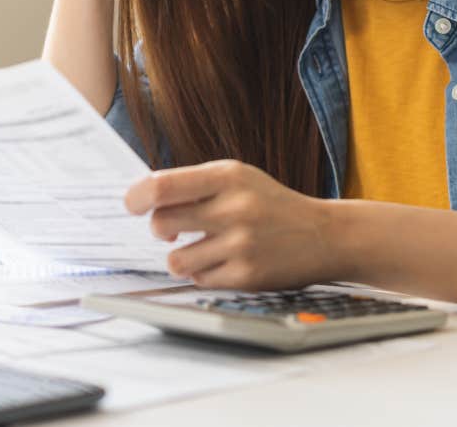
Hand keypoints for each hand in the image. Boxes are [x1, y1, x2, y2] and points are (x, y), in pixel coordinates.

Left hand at [124, 159, 335, 290]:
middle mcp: (234, 208)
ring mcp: (240, 244)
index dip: (137, 197)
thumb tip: (143, 198)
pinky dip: (204, 273)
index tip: (133, 205)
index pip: (162, 186)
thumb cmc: (271, 204)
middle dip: (160, 230)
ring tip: (203, 248)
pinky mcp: (246, 276)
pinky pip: (199, 280)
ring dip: (182, 256)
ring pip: (176, 259)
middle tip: (173, 230)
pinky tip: (226, 261)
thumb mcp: (239, 179)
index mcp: (228, 176)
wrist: (323, 234)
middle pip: (162, 224)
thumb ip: (196, 185)